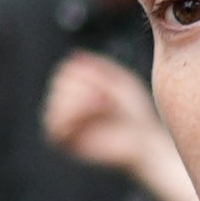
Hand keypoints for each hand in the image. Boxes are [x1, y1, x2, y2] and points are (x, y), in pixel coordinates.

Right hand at [43, 46, 190, 200]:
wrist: (145, 142)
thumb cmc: (137, 113)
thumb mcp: (121, 81)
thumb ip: (99, 67)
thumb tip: (74, 56)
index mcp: (75, 91)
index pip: (66, 71)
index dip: (87, 72)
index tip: (110, 84)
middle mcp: (65, 107)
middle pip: (59, 84)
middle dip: (86, 85)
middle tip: (109, 98)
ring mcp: (64, 125)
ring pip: (54, 102)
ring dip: (81, 98)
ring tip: (105, 102)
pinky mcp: (66, 144)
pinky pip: (54, 127)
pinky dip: (74, 115)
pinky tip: (97, 111)